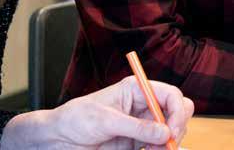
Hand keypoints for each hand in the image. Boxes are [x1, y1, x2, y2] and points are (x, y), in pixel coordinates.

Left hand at [1, 75, 193, 148]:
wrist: (56, 140)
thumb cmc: (75, 119)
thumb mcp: (105, 120)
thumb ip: (136, 127)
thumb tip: (165, 133)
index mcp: (136, 90)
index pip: (170, 95)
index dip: (177, 111)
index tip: (171, 131)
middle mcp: (142, 107)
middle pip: (176, 113)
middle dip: (177, 128)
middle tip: (168, 145)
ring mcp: (141, 127)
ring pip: (170, 134)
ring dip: (168, 145)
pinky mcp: (136, 145)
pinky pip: (157, 148)